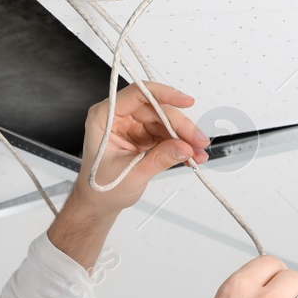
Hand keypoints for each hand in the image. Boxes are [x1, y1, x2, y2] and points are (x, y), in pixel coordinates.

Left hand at [67, 82, 210, 216]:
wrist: (99, 202)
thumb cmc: (101, 187)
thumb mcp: (131, 175)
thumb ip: (159, 159)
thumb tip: (184, 147)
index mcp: (104, 118)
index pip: (136, 94)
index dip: (163, 94)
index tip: (185, 102)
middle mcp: (118, 117)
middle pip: (156, 109)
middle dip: (180, 125)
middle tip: (198, 141)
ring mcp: (132, 126)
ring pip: (164, 121)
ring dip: (184, 137)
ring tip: (198, 153)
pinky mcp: (143, 135)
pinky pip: (166, 133)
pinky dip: (180, 144)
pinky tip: (191, 155)